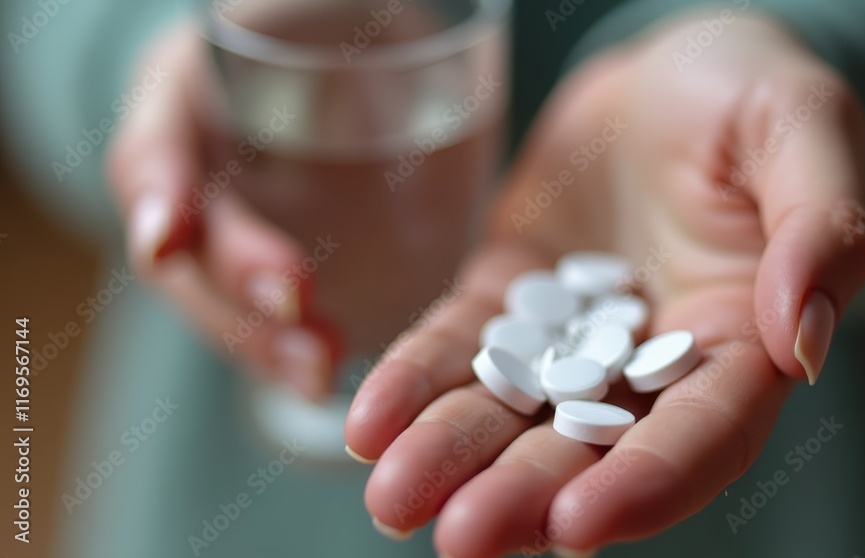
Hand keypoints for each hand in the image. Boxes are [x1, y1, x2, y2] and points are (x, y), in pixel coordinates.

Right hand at [106, 25, 341, 399]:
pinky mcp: (262, 269)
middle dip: (235, 280)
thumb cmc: (330, 32)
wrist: (341, 64)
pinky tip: (319, 376)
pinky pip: (258, 318)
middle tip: (297, 311)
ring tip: (318, 370)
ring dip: (260, 339)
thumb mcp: (321, 17)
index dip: (158, 190)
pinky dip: (284, 351)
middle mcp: (195, 167)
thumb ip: (318, 29)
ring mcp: (224, 225)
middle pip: (188, 239)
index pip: (155, 143)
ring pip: (216, 296)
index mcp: (190, 95)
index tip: (168, 238)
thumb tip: (358, 26)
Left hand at [346, 12, 864, 556]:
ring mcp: (569, 334)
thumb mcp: (805, 130)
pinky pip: (459, 342)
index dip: (646, 484)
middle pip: (587, 446)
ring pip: (510, 408)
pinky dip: (416, 379)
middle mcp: (649, 361)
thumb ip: (823, 228)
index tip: (578, 525)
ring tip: (392, 499)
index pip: (703, 435)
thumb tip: (803, 340)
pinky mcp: (508, 296)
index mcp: (739, 342)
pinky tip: (370, 418)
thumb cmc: (748, 92)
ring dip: (452, 454)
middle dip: (522, 492)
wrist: (664, 74)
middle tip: (458, 536)